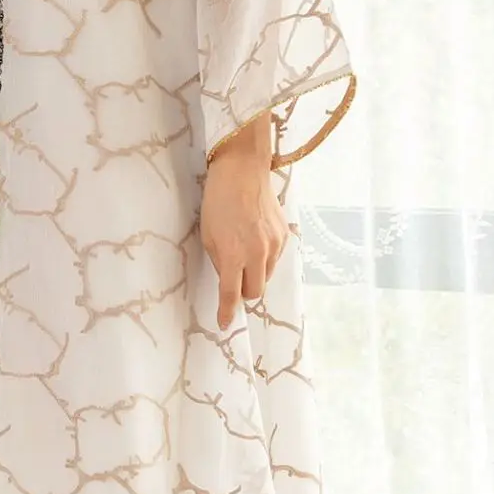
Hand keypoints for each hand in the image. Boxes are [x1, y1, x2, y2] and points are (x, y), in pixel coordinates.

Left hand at [201, 118, 286, 328]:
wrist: (242, 171)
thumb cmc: (218, 201)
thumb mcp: (208, 235)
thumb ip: (219, 262)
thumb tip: (228, 280)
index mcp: (233, 255)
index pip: (231, 294)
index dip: (226, 312)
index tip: (224, 322)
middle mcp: (258, 253)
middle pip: (255, 292)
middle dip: (243, 291)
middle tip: (233, 279)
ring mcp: (274, 244)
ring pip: (266, 276)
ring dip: (254, 273)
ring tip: (243, 253)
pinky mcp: (285, 235)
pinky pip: (275, 258)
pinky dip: (265, 257)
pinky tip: (255, 240)